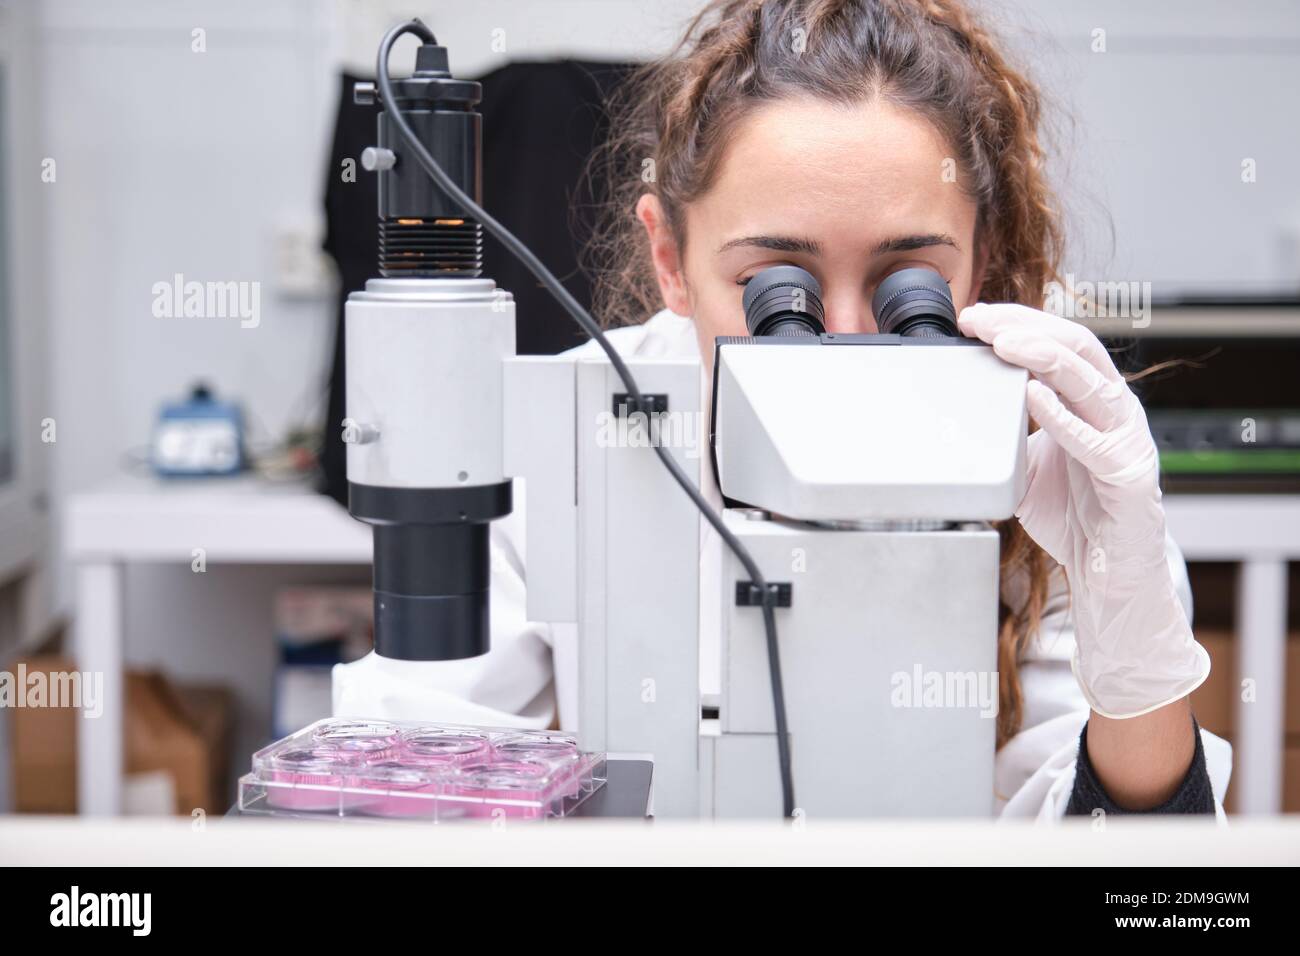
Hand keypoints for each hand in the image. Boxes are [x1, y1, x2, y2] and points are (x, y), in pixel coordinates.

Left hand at [958, 302, 1208, 718]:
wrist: (1109, 570)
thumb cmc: (1075, 513)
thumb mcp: (1026, 463)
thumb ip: (1004, 434)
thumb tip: (958, 413)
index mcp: (1094, 400)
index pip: (1062, 341)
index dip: (1020, 322)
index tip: (976, 316)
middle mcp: (1115, 411)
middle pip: (1077, 348)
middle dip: (1025, 328)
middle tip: (981, 322)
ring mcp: (1127, 440)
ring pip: (1090, 383)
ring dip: (1042, 358)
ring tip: (1005, 344)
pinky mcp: (1128, 476)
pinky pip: (1095, 441)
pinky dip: (1061, 417)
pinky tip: (1033, 398)